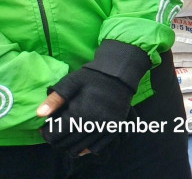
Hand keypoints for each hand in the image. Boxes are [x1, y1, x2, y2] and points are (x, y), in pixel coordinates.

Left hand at [39, 40, 151, 154]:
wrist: (119, 74)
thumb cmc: (91, 78)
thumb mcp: (70, 83)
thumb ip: (54, 100)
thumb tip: (39, 115)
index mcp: (80, 113)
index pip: (56, 135)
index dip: (47, 133)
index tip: (44, 129)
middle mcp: (93, 123)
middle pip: (67, 144)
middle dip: (57, 141)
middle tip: (54, 134)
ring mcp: (105, 127)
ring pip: (82, 148)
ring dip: (71, 147)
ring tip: (66, 139)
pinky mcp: (114, 128)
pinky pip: (99, 147)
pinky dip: (88, 149)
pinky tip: (82, 146)